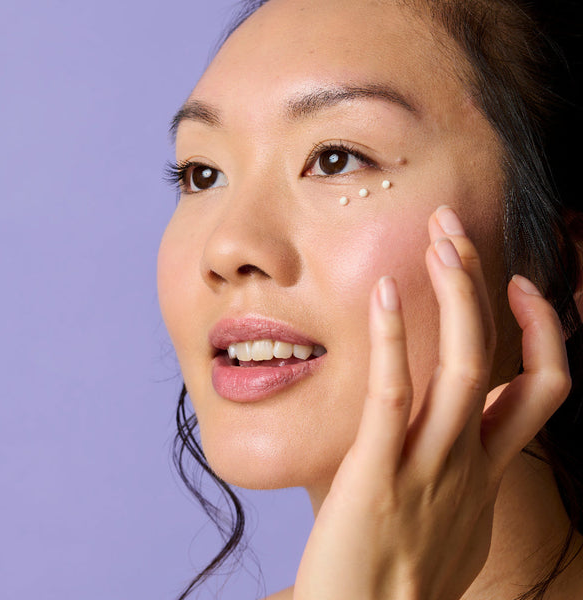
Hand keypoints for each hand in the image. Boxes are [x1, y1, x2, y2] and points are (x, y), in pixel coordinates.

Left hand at [293, 206, 570, 599]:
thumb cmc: (399, 577)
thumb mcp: (448, 521)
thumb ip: (451, 476)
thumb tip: (432, 448)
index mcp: (487, 470)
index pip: (542, 387)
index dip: (545, 332)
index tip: (518, 288)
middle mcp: (470, 462)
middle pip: (504, 360)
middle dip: (487, 289)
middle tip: (459, 234)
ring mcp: (429, 469)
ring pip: (464, 369)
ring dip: (456, 298)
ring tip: (439, 244)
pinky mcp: (377, 475)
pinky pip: (393, 396)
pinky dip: (394, 340)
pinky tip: (383, 294)